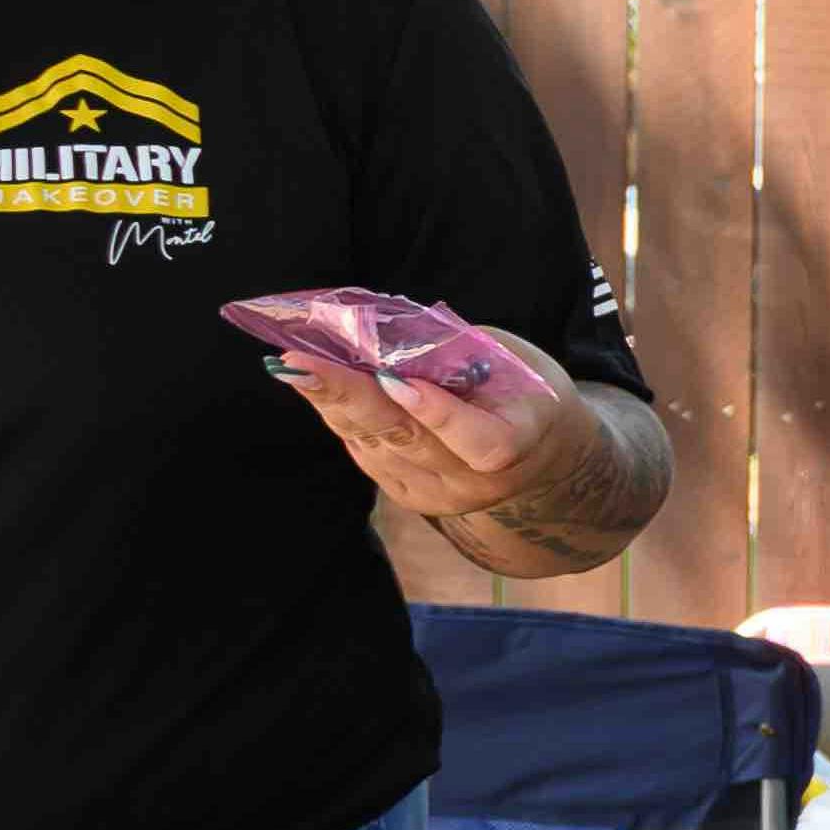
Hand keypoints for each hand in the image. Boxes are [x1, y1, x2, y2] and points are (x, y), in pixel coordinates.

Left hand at [279, 331, 569, 523]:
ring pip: (374, 444)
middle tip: (299, 363)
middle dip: (347, 396)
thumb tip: (386, 334)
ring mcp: (438, 494)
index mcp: (518, 443)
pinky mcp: (407, 495)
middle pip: (405, 440)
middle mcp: (474, 480)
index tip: (392, 377)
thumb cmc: (522, 392)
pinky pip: (367, 450)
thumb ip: (458, 353)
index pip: (478, 441)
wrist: (535, 459)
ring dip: (331, 401)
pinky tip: (320, 386)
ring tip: (294, 367)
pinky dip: (342, 414)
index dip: (437, 413)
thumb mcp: (513, 361)